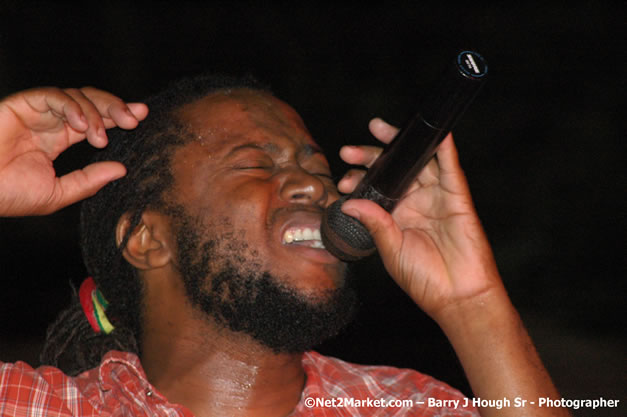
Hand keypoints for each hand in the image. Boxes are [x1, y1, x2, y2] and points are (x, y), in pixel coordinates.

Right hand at [0, 87, 147, 215]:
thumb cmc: (8, 195)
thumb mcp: (58, 193)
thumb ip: (89, 180)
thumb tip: (121, 169)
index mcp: (58, 139)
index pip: (95, 121)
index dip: (118, 116)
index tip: (142, 117)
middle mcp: (50, 122)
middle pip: (91, 102)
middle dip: (116, 107)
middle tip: (135, 119)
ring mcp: (36, 112)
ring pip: (76, 96)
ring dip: (96, 113)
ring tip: (101, 137)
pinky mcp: (20, 104)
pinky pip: (52, 96)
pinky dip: (72, 107)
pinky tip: (83, 126)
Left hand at [338, 118, 502, 321]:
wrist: (457, 296)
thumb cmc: (424, 279)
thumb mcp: (390, 250)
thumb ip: (374, 224)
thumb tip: (349, 203)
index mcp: (396, 215)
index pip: (375, 188)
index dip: (359, 180)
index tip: (343, 182)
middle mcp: (415, 202)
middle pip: (393, 170)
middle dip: (370, 157)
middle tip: (348, 151)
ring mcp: (436, 197)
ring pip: (418, 161)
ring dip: (400, 144)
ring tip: (377, 129)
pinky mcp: (457, 197)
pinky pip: (450, 168)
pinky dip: (443, 149)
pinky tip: (433, 134)